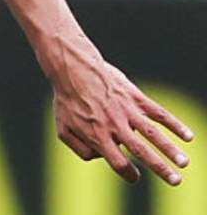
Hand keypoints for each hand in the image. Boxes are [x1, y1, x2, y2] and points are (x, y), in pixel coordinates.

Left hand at [52, 46, 193, 185]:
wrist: (72, 69)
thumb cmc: (67, 101)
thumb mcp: (63, 129)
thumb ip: (80, 149)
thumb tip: (100, 158)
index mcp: (97, 136)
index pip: (118, 163)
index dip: (128, 174)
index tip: (135, 177)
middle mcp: (114, 126)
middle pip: (141, 152)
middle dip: (160, 168)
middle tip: (176, 181)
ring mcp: (126, 111)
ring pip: (153, 134)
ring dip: (170, 149)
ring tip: (184, 163)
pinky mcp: (135, 98)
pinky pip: (158, 112)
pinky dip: (174, 124)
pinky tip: (188, 136)